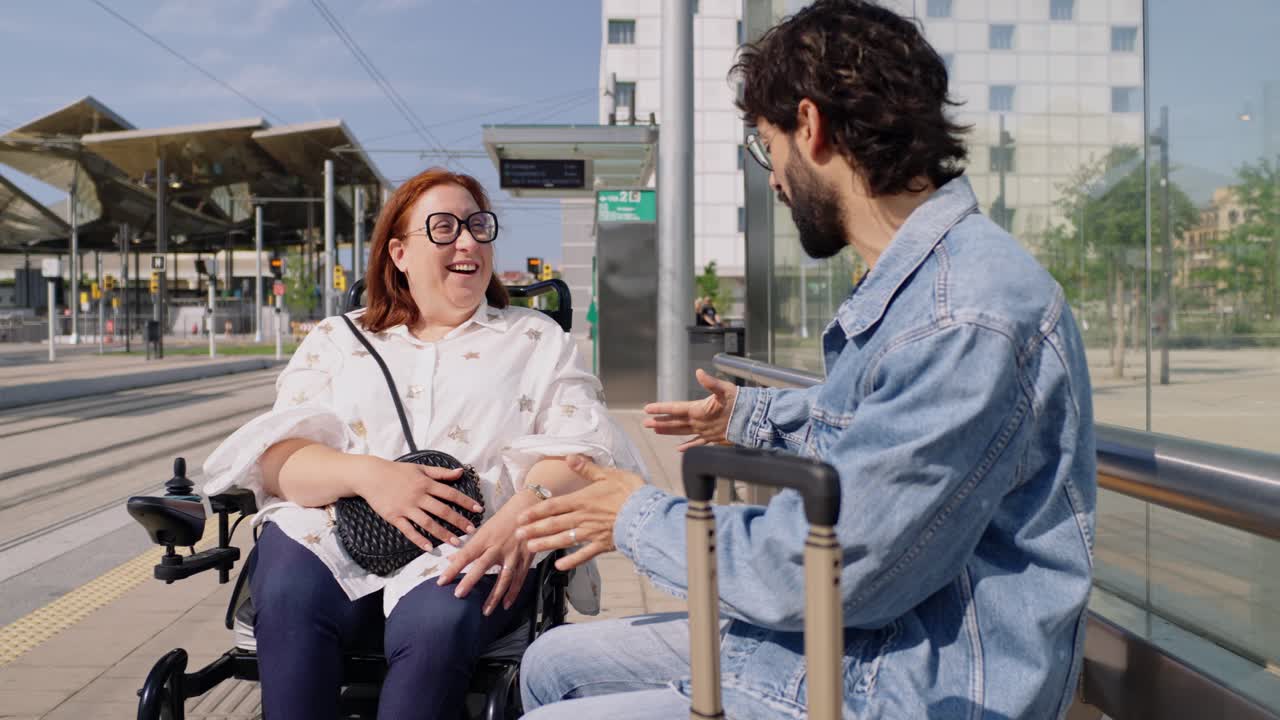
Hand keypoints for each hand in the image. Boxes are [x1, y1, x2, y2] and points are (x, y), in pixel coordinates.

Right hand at [354, 458, 483, 549]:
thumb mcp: (421, 468)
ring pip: (428, 523)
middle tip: (472, 531)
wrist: (371, 475)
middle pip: (442, 510)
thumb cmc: (397, 471)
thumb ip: (441, 472)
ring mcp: (406, 508)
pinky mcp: (394, 517)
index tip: (478, 510)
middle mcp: (418, 496)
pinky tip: (430, 548)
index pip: (450, 493)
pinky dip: (419, 539)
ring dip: (443, 533)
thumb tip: (461, 472)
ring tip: (456, 543)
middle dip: (458, 521)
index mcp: (426, 484)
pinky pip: (409, 530)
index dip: (465, 502)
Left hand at [436, 492, 537, 614]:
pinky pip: (519, 578)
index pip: (466, 554)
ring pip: (503, 577)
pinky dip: (513, 592)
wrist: (529, 506)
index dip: (453, 568)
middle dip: (470, 581)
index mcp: (485, 537)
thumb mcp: (484, 529)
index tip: (441, 581)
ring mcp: (514, 553)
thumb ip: (470, 546)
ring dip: (494, 595)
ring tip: (485, 611)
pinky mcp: (526, 557)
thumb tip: (452, 558)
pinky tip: (506, 604)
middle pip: (482, 565)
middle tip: (459, 595)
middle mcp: (498, 546)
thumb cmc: (504, 518)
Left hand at [516, 455, 644, 570]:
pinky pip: (584, 554)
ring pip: (564, 539)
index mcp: (582, 500)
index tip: (520, 517)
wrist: (647, 513)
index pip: (553, 506)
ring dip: (546, 544)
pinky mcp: (603, 544)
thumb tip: (569, 457)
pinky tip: (559, 566)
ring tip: (530, 548)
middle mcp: (583, 517)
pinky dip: (571, 560)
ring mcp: (591, 533)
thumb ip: (586, 468)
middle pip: (554, 524)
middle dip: (534, 529)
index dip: (535, 512)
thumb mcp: (608, 474)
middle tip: (517, 535)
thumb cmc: (630, 491)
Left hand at [642, 369, 737, 451]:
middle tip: (645, 423)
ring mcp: (705, 432)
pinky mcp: (712, 438)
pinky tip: (679, 449)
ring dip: (668, 431)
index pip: (675, 408)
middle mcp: (699, 423)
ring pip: (682, 432)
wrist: (754, 420)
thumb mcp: (725, 388)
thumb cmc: (740, 402)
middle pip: (675, 422)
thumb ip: (711, 382)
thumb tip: (699, 372)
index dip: (661, 408)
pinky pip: (696, 443)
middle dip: (660, 422)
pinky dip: (687, 446)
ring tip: (656, 431)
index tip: (647, 409)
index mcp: (699, 410)